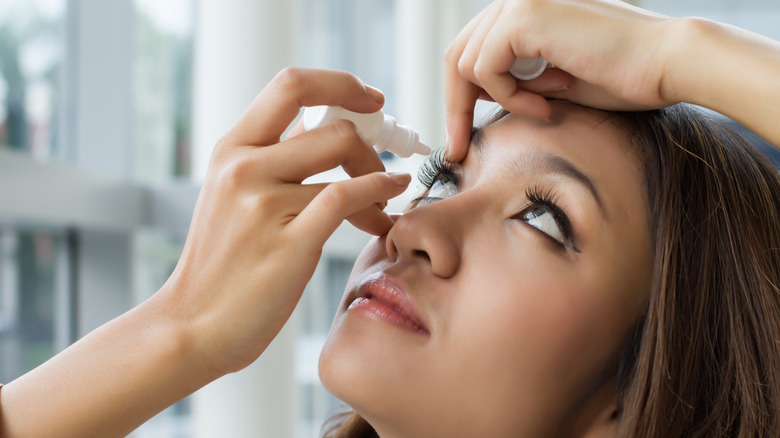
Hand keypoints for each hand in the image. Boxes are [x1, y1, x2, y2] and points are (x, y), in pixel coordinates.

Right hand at [162, 68, 411, 374]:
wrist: (193, 325)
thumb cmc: (222, 264)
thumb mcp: (233, 196)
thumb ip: (275, 158)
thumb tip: (325, 126)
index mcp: (231, 149)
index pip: (292, 85)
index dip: (341, 84)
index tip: (371, 99)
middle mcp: (244, 168)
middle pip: (333, 126)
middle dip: (371, 143)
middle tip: (382, 164)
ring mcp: (264, 205)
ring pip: (346, 164)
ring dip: (379, 180)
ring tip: (383, 206)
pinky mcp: (289, 242)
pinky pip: (348, 198)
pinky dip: (380, 195)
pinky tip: (387, 208)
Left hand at [445, 0, 677, 160]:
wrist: (666, 64)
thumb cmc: (621, 76)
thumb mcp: (552, 82)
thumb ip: (514, 80)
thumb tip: (475, 96)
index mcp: (524, 10)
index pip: (469, 51)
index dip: (458, 98)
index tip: (458, 139)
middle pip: (456, 55)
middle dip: (456, 107)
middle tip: (459, 148)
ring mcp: (520, 1)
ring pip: (465, 63)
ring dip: (500, 99)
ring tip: (545, 107)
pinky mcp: (526, 14)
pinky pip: (486, 67)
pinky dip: (510, 95)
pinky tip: (548, 103)